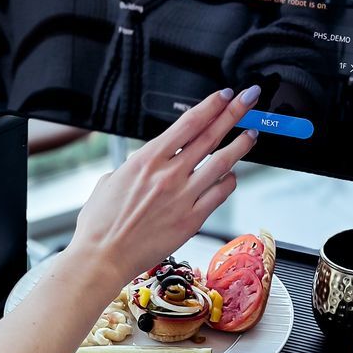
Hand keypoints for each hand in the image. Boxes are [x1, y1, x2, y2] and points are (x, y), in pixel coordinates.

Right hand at [69, 85, 261, 284]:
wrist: (102, 257)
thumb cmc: (100, 224)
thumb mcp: (110, 180)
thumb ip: (135, 166)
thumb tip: (146, 161)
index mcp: (146, 159)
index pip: (188, 123)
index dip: (211, 105)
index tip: (225, 96)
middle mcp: (169, 175)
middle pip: (210, 136)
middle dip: (233, 114)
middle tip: (249, 100)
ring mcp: (183, 197)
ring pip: (222, 164)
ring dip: (240, 145)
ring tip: (251, 134)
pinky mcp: (192, 220)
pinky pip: (220, 195)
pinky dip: (229, 182)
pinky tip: (232, 176)